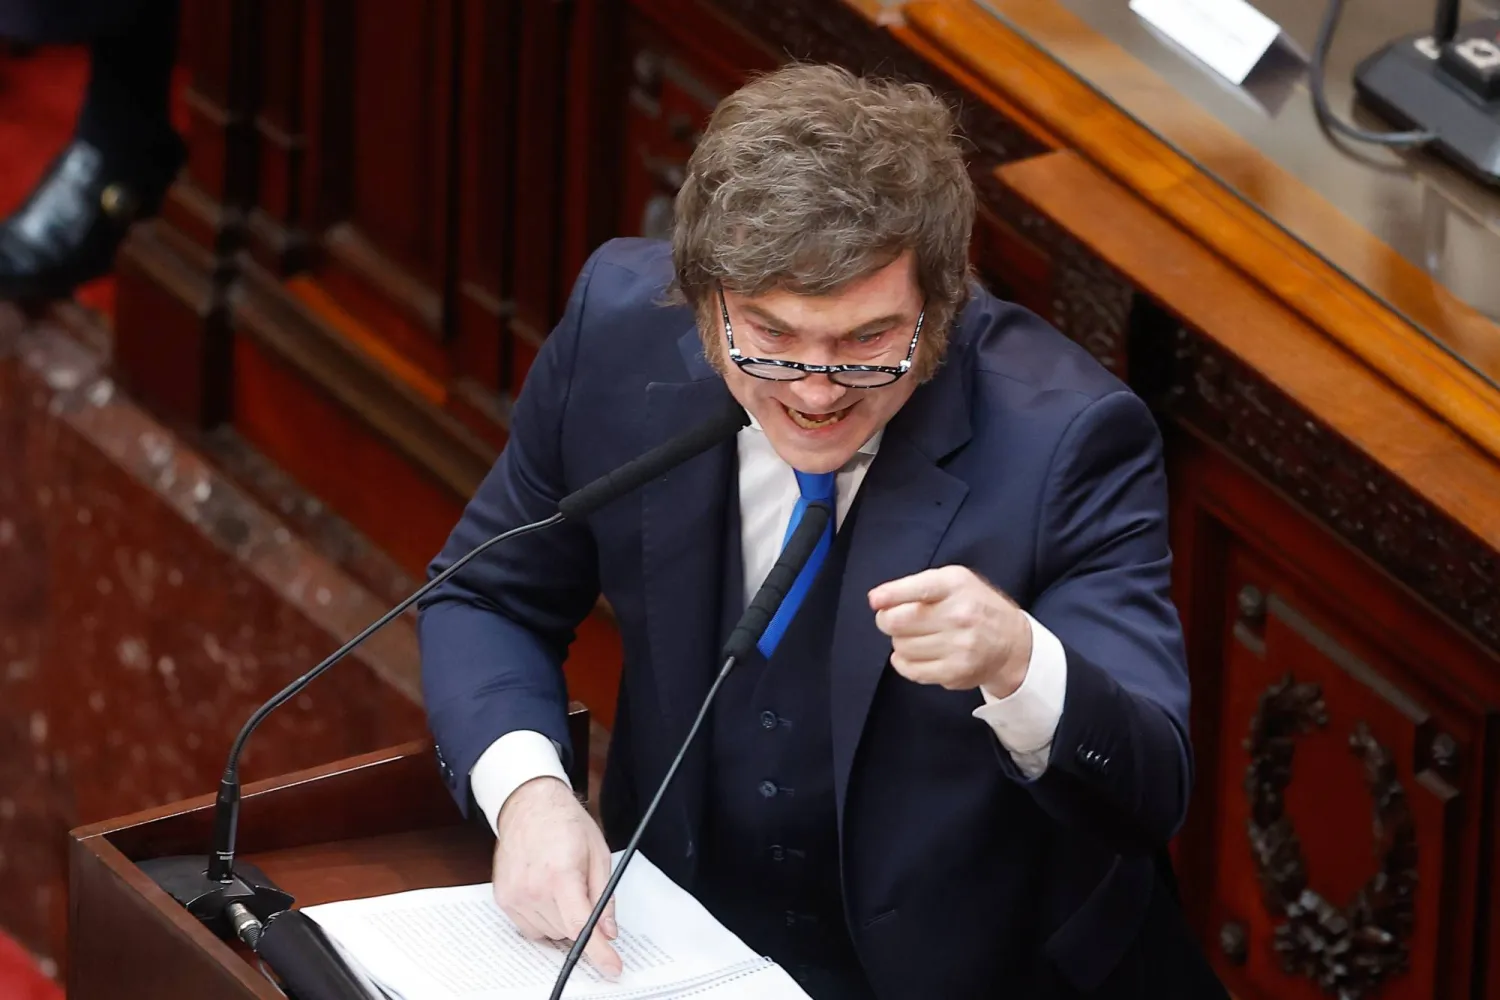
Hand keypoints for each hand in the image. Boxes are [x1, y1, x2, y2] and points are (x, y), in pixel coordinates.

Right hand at [492, 775, 621, 977]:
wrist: (529, 805)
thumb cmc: (565, 823)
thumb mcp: (598, 854)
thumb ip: (604, 896)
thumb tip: (609, 931)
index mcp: (560, 874)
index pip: (580, 926)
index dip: (599, 953)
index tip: (612, 967)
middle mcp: (533, 888)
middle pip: (566, 932)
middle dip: (581, 920)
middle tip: (581, 889)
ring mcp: (514, 895)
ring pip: (549, 933)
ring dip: (561, 920)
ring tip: (561, 885)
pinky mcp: (503, 898)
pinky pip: (530, 928)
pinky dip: (543, 918)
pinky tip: (546, 892)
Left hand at [868, 565, 1032, 696]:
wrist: (1011, 643)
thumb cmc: (974, 606)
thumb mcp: (953, 581)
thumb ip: (915, 585)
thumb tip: (877, 600)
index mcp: (956, 585)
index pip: (917, 589)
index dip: (890, 595)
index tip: (875, 600)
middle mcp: (959, 614)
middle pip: (898, 621)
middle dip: (887, 621)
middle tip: (892, 620)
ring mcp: (959, 646)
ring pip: (901, 646)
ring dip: (900, 642)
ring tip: (916, 636)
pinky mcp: (955, 672)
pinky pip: (911, 670)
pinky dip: (903, 663)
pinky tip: (914, 654)